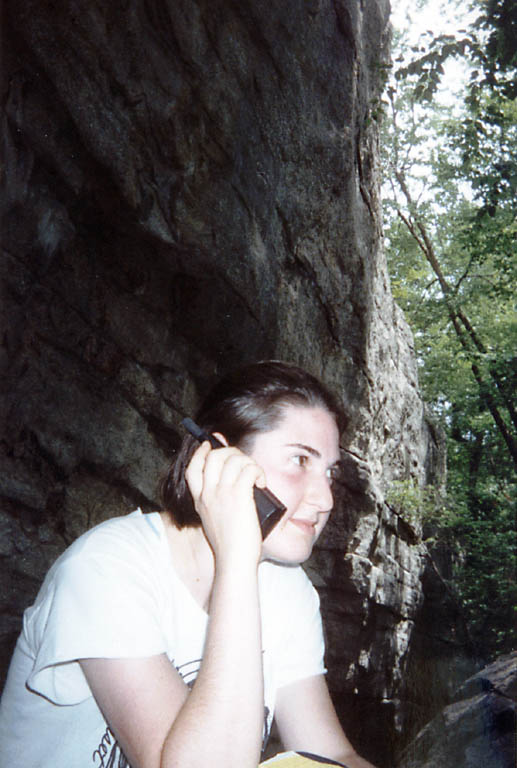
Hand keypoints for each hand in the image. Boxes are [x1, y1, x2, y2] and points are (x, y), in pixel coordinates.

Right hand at [185, 441, 265, 565]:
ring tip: (256, 476)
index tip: (209, 443)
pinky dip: (258, 472)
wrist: (234, 561)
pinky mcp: (239, 495)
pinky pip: (249, 469)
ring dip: (248, 462)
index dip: (201, 451)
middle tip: (244, 461)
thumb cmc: (231, 546)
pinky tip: (262, 483)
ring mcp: (223, 493)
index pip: (193, 467)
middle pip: (214, 456)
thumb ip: (216, 502)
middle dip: (231, 452)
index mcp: (200, 500)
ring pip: (233, 459)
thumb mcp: (214, 521)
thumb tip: (234, 482)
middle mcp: (208, 493)